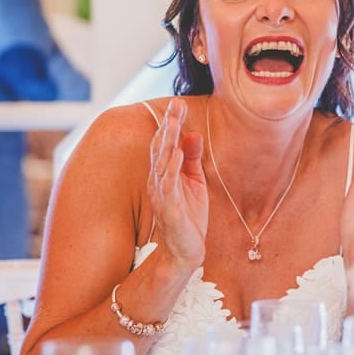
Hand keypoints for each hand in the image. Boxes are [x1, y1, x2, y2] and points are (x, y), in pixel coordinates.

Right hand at [147, 98, 208, 271]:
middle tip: (175, 104)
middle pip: (161, 148)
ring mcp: (162, 194)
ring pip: (162, 163)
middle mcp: (158, 181)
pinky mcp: (169, 209)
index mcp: (164, 174)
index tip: (178, 103)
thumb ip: (193, 159)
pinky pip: (168, 186)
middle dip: (168, 125)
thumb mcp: (194, 183)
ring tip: (173, 122)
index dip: (171, 123)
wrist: (186, 251)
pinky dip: (172, 169)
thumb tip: (193, 133)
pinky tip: (177, 154)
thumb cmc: (189, 218)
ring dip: (168, 142)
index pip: (166, 144)